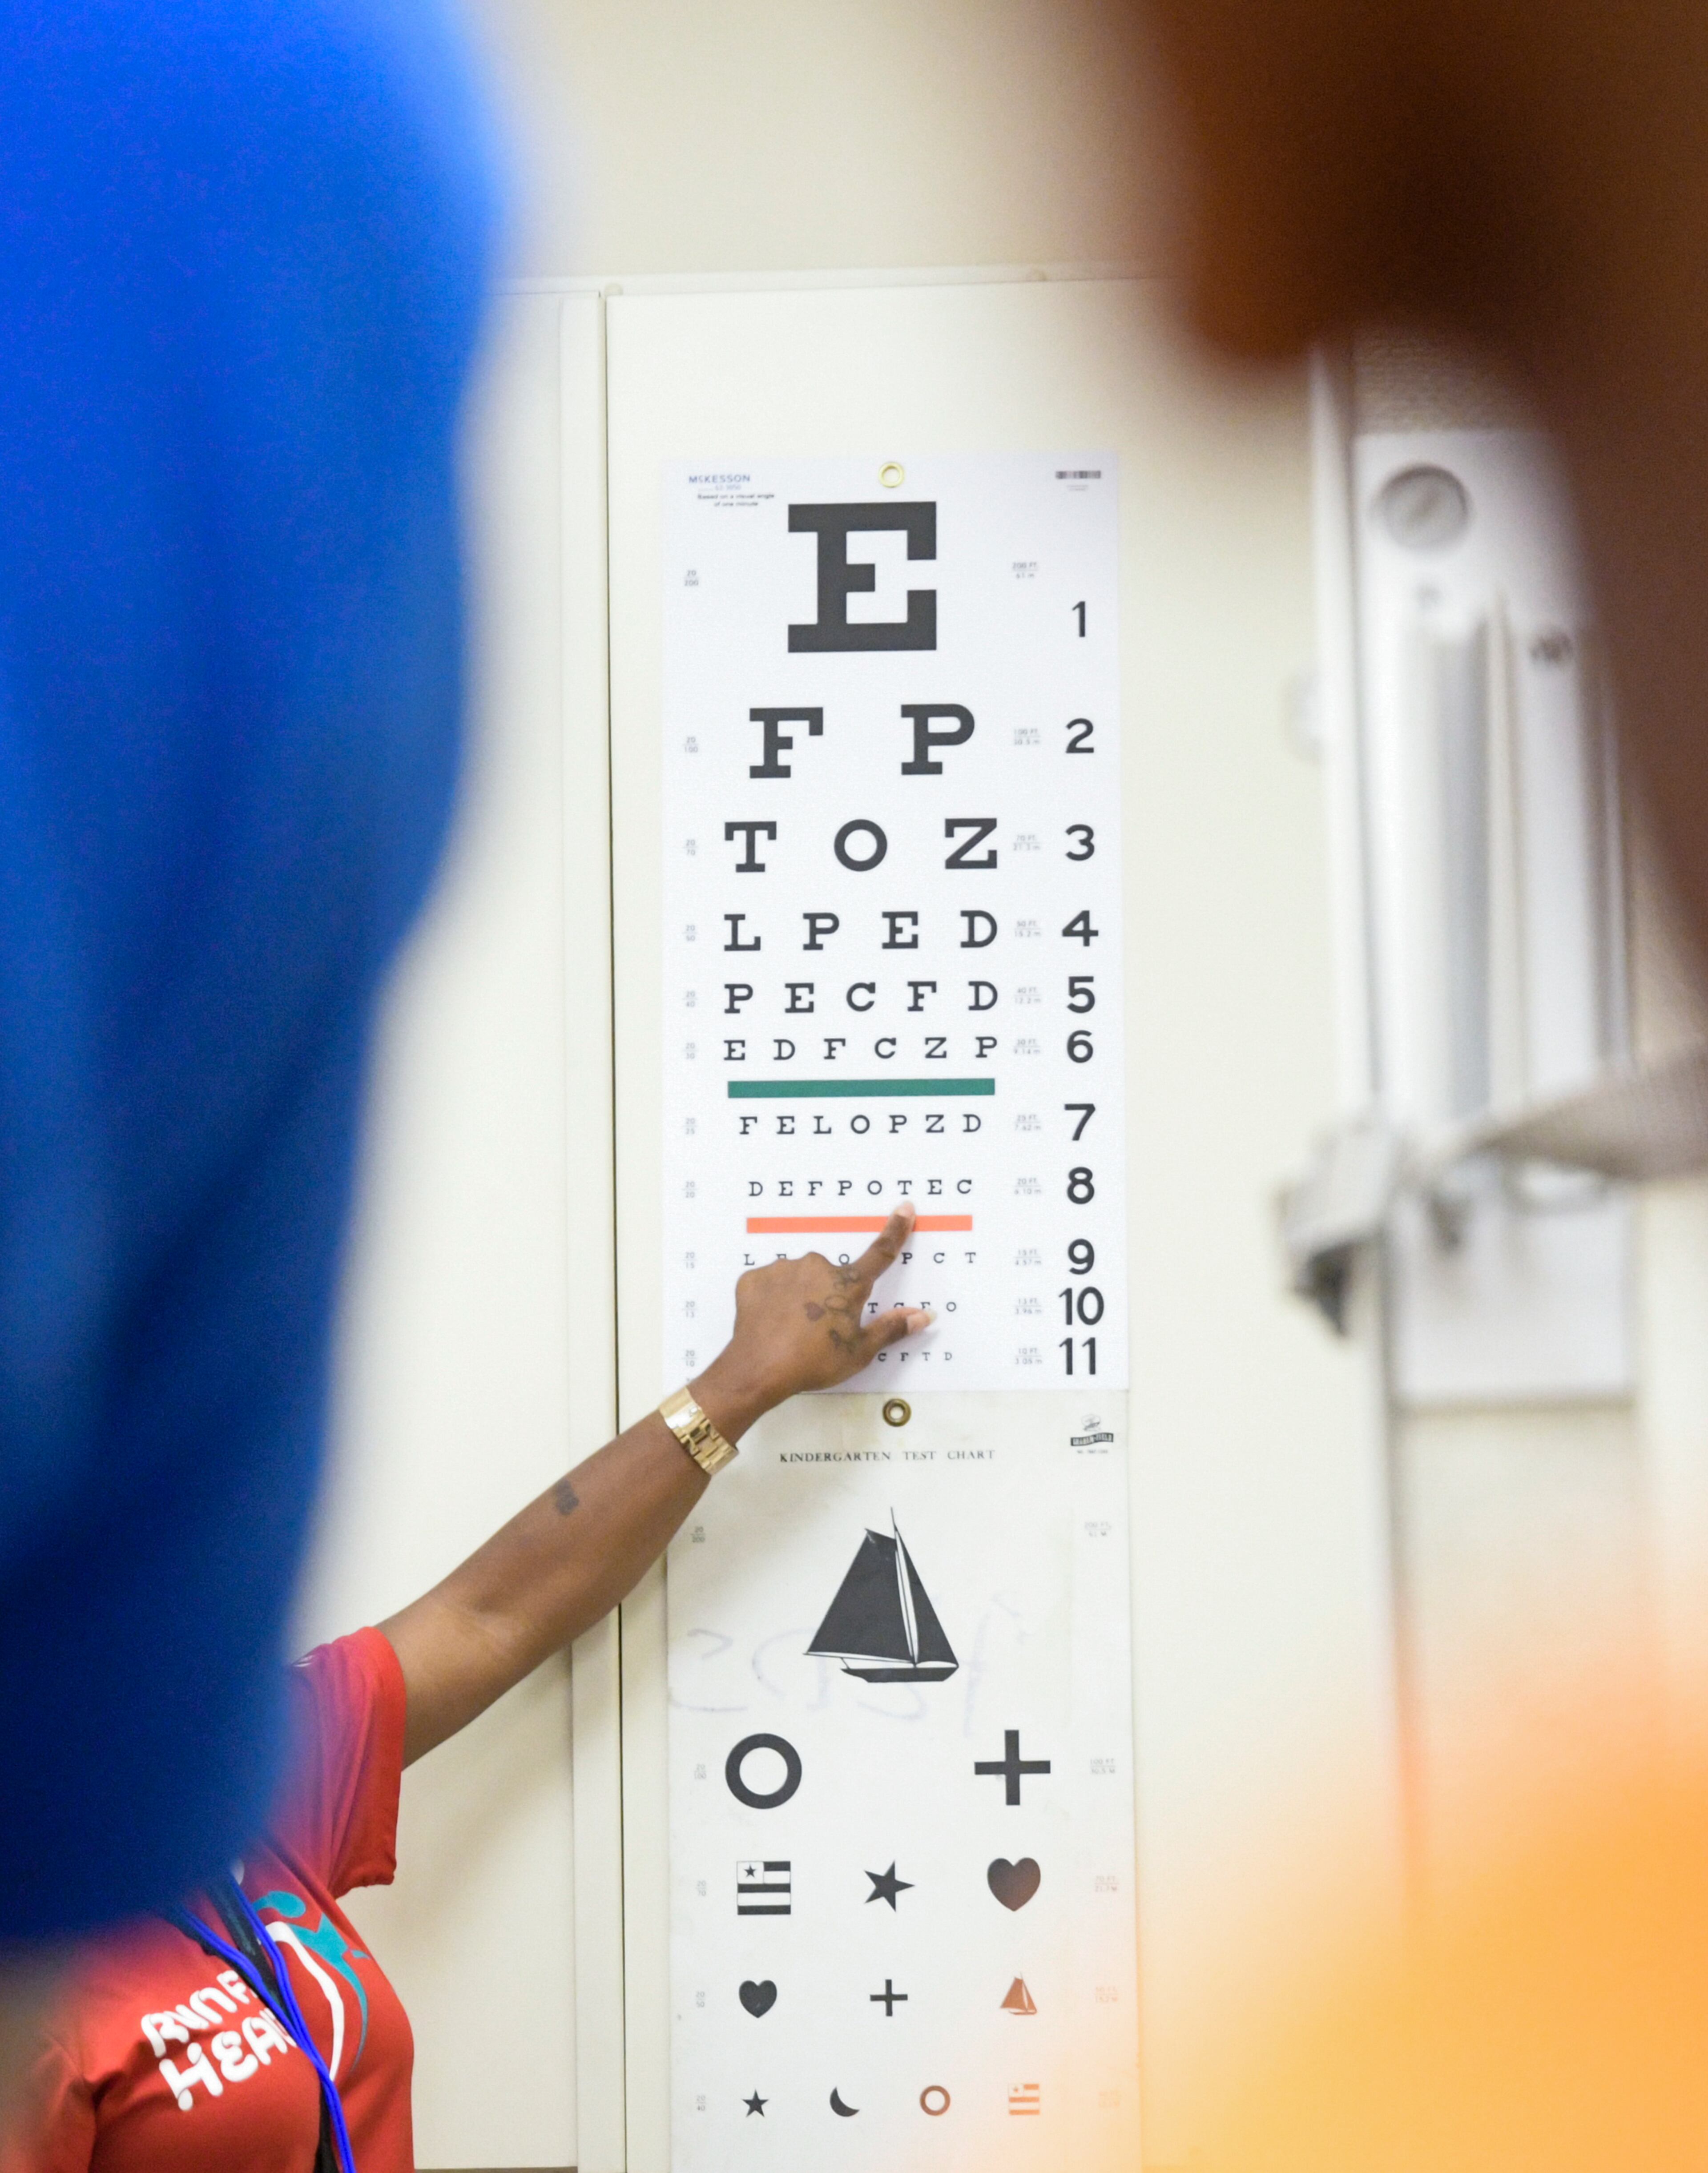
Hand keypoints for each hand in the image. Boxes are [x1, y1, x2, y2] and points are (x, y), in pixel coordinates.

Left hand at [690, 1203, 931, 1438]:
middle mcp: (817, 1267)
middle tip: (819, 1328)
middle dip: (828, 1294)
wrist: (758, 1370)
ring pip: (798, 1277)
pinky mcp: (754, 1278)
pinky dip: (772, 1299)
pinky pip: (769, 1283)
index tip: (904, 1209)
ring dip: (799, 1295)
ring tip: (792, 1328)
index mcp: (847, 1285)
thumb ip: (891, 1328)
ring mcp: (783, 1269)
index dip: (895, 1231)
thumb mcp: (859, 1352)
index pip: (879, 1254)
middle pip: (830, 1276)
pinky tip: (770, 1321)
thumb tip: (924, 1315)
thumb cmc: (813, 1363)